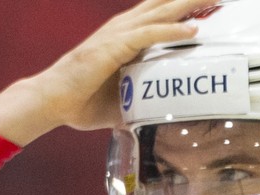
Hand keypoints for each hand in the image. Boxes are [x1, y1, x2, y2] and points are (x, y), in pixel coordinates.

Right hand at [0, 0, 211, 144]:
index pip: (159, 15)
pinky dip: (171, 31)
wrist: (51, 101)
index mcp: (124, 37)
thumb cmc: (81, 101)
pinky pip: (148, 35)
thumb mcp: (122, 101)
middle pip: (163, 5)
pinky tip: (192, 30)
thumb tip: (163, 117)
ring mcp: (117, 36)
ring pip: (160, 12)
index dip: (183, 8)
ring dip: (188, 5)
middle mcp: (123, 30)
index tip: (208, 6)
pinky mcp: (112, 47)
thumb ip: (143, 100)